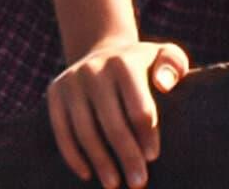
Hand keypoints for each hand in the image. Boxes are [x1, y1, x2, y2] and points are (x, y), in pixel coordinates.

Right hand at [46, 36, 189, 188]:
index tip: (153, 158)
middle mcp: (94, 69)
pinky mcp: (55, 92)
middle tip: (138, 183)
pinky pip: (61, 130)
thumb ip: (173, 64)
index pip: (139, 109)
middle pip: (113, 124)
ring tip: (114, 184)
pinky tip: (88, 174)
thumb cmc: (142, 66)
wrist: (102, 52)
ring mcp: (71, 81)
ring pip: (85, 131)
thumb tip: (162, 85)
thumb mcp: (165, 56)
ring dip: (100, 162)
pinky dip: (73, 156)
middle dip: (127, 157)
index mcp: (125, 62)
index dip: (147, 136)